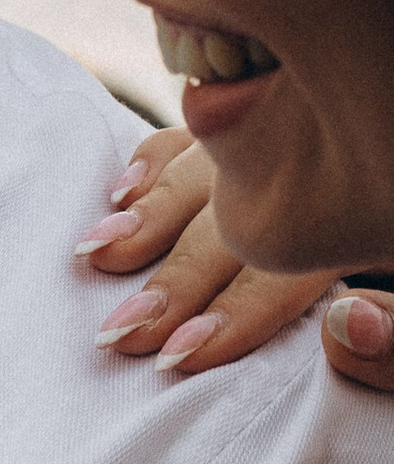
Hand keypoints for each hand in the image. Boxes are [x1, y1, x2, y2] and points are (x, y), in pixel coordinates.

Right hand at [76, 130, 392, 386]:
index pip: (283, 263)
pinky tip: (122, 189)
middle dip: (174, 276)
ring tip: (97, 256)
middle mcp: (322, 155)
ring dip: (148, 213)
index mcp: (368, 207)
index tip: (179, 358)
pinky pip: (205, 118)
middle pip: (232, 212)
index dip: (230, 315)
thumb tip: (341, 330)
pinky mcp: (274, 105)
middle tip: (122, 330)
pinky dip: (159, 155)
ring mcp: (291, 123)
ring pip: (208, 159)